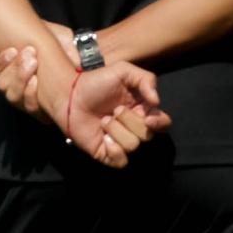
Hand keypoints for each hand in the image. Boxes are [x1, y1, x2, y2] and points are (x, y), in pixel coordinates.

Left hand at [0, 25, 92, 115]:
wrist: (39, 31)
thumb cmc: (60, 45)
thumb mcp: (69, 49)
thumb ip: (73, 59)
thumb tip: (77, 66)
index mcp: (46, 103)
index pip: (37, 113)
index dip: (33, 98)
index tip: (37, 80)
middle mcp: (24, 99)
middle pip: (16, 98)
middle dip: (22, 79)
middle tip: (33, 60)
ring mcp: (9, 87)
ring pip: (4, 87)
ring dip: (14, 70)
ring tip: (26, 53)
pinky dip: (0, 63)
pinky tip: (11, 51)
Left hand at [41, 59, 171, 167]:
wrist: (69, 94)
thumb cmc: (95, 82)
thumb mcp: (122, 71)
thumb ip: (146, 79)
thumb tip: (157, 102)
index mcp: (142, 111)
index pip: (163, 123)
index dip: (159, 123)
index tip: (147, 118)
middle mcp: (134, 128)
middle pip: (147, 134)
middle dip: (129, 120)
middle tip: (114, 109)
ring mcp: (121, 141)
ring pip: (133, 145)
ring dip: (116, 130)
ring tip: (103, 119)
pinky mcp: (107, 153)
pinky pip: (121, 161)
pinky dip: (113, 149)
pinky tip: (103, 137)